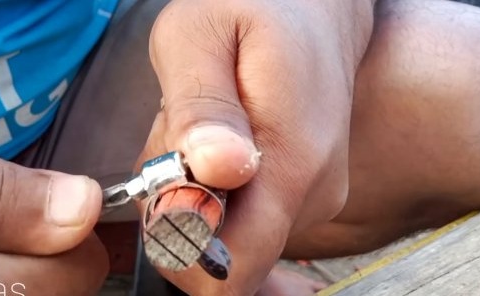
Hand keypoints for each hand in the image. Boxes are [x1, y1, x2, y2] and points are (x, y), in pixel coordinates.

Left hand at [140, 0, 373, 293]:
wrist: (317, 9)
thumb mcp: (199, 36)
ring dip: (191, 190)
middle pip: (217, 254)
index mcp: (293, 163)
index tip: (162, 185)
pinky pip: (239, 214)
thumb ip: (201, 107)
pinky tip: (218, 137)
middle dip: (176, 207)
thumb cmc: (255, 8)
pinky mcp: (303, 196)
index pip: (229, 270)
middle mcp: (311, 196)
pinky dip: (211, 185)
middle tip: (179, 134)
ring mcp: (311, 199)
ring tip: (201, 125)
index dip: (176, 245)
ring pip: (224, 233)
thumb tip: (214, 173)